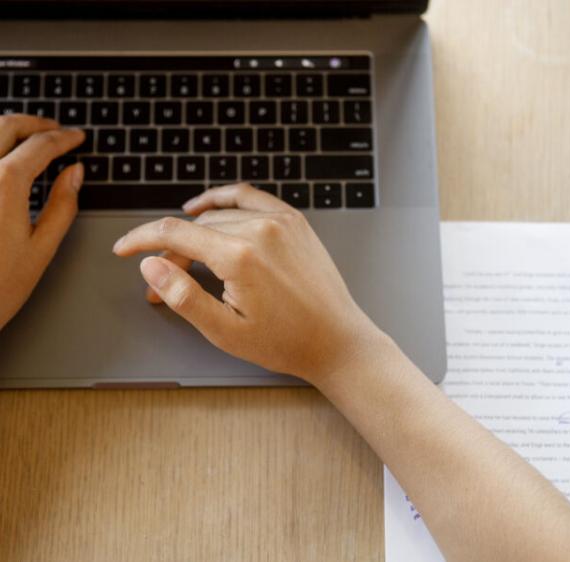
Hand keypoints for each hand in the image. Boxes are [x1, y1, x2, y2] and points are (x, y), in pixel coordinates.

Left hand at [0, 114, 84, 329]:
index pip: (39, 146)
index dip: (63, 139)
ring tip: (27, 138)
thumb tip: (75, 173)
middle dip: (34, 123)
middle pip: (5, 125)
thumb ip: (62, 205)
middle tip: (55, 130)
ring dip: (7, 129)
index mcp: (3, 184)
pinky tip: (0, 159)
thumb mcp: (40, 248)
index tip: (77, 138)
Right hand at [112, 183, 385, 383]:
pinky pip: (249, 197)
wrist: (335, 340)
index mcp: (239, 255)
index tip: (123, 249)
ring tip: (187, 260)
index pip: (174, 234)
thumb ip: (183, 296)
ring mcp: (280, 221)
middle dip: (172, 253)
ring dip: (196, 235)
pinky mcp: (294, 221)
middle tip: (165, 282)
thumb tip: (150, 267)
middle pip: (196, 228)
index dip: (141, 240)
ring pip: (220, 217)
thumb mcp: (225, 332)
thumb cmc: (285, 341)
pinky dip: (223, 199)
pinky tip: (206, 206)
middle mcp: (259, 229)